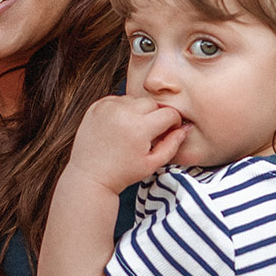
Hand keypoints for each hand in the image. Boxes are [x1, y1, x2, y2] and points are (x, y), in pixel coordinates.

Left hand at [68, 96, 185, 193]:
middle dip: (155, 116)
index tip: (169, 132)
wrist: (90, 176)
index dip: (173, 123)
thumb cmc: (122, 173)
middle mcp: (123, 113)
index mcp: (140, 128)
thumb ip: (173, 144)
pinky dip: (122, 109)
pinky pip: (118, 100)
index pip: (169, 114)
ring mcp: (108, 108)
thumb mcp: (152, 163)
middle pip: (152, 104)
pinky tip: (119, 126)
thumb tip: (185, 128)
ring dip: (138, 111)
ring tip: (132, 131)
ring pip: (135, 100)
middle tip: (148, 133)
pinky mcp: (96, 107)